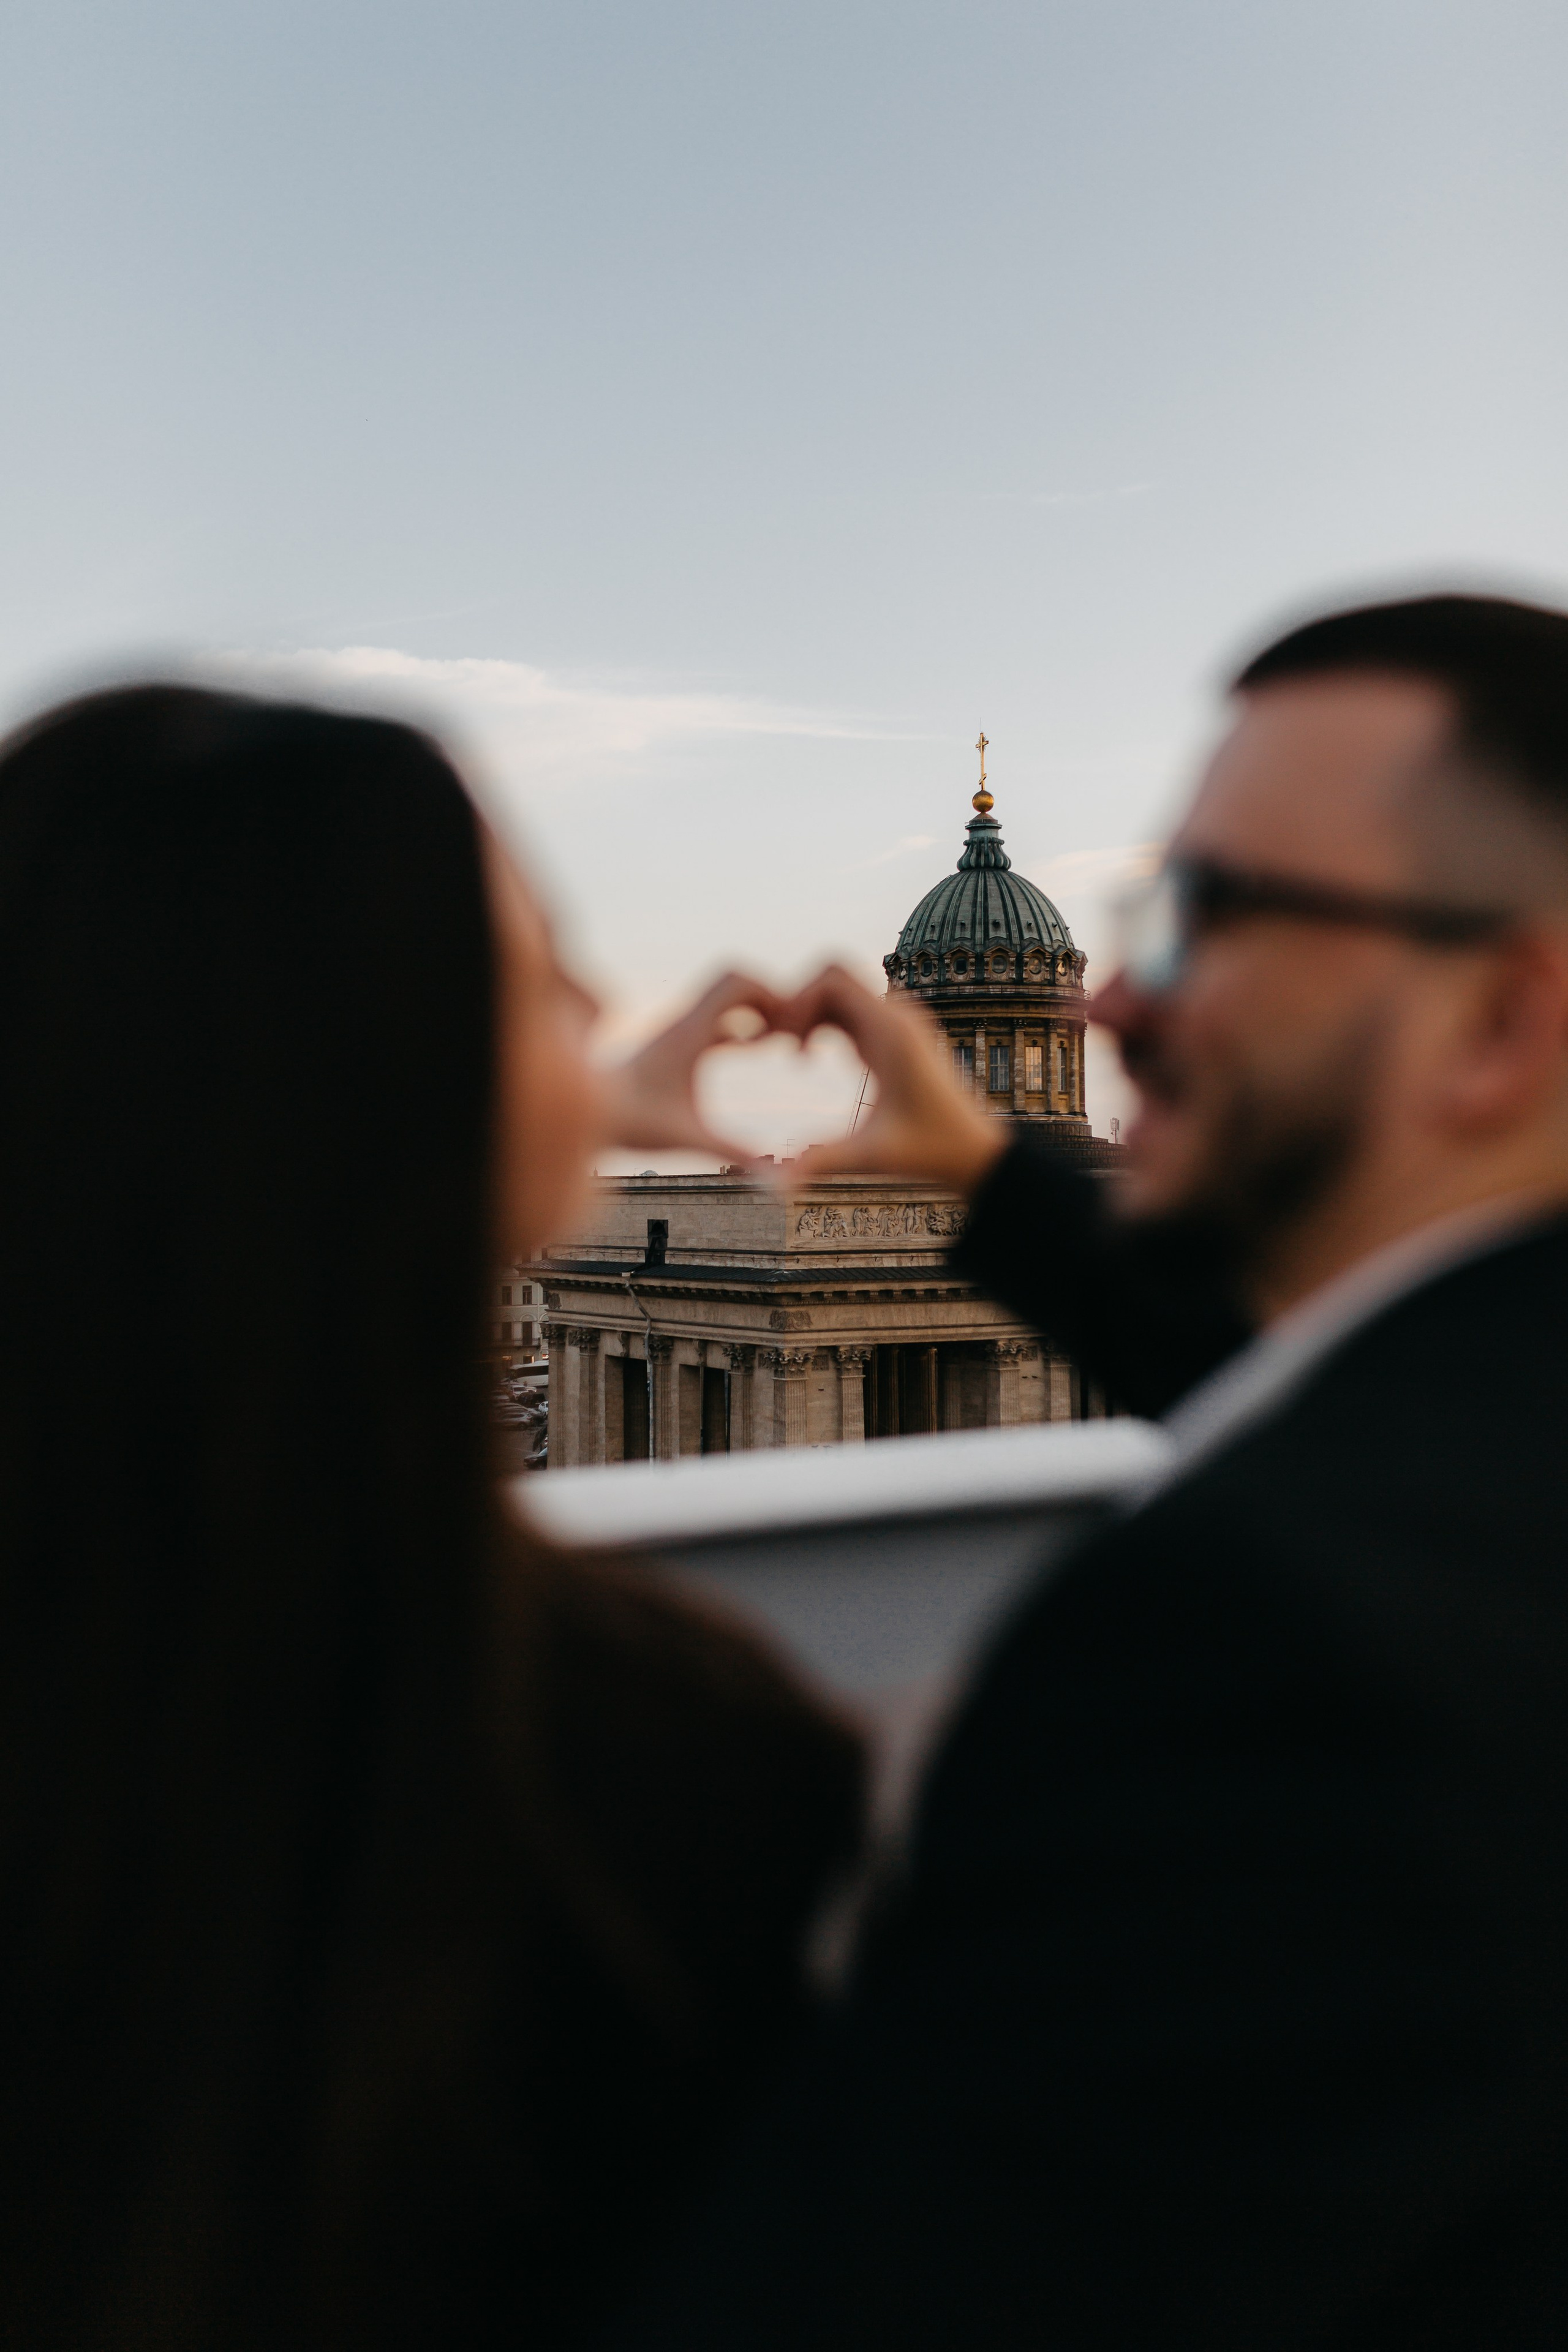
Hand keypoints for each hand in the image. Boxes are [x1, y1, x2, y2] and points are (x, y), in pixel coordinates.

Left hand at [601, 970, 783, 1157]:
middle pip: (733, 981)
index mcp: (689, 1032)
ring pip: (723, 997)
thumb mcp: (687, 1137)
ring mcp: (679, 1030)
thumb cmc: (632, 1124)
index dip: (769, 992)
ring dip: (753, 1009)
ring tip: (777, 1040)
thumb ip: (732, 1152)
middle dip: (766, 997)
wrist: (589, 1116)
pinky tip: (752, 1048)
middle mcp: (683, 1022)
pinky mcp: (675, 1043)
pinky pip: (713, 1017)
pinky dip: (737, 1023)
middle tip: (789, 1029)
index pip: (734, 981)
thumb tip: (771, 1176)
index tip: (787, 1025)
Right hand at [775, 964, 1008, 1195]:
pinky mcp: (898, 1034)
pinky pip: (854, 1008)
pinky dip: (827, 1022)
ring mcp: (899, 1022)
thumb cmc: (931, 1152)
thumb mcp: (872, 1156)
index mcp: (891, 1033)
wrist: (976, 1152)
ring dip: (812, 1013)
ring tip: (798, 1057)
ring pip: (842, 990)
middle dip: (799, 1002)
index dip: (796, 1000)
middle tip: (783, 1047)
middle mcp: (897, 1017)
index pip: (833, 978)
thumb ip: (823, 1160)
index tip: (783, 1042)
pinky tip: (818, 1060)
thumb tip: (777, 1184)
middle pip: (832, 976)